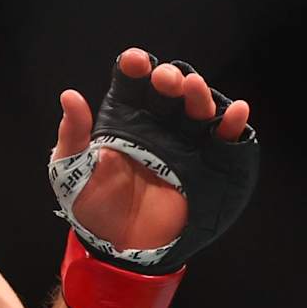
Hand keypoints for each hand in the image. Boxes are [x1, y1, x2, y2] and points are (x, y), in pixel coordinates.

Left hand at [51, 48, 251, 250]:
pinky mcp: (204, 165)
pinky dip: (233, 124)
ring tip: (194, 89)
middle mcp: (154, 126)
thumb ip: (72, 134)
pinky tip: (237, 111)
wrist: (118, 245)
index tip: (136, 62)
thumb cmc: (90, 205)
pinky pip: (222, 140)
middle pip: (168, 92)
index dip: (135, 68)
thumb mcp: (71, 169)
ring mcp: (181, 144)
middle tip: (166, 80)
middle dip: (169, 79)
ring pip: (196, 110)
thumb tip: (69, 95)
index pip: (131, 85)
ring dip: (199, 95)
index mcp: (122, 120)